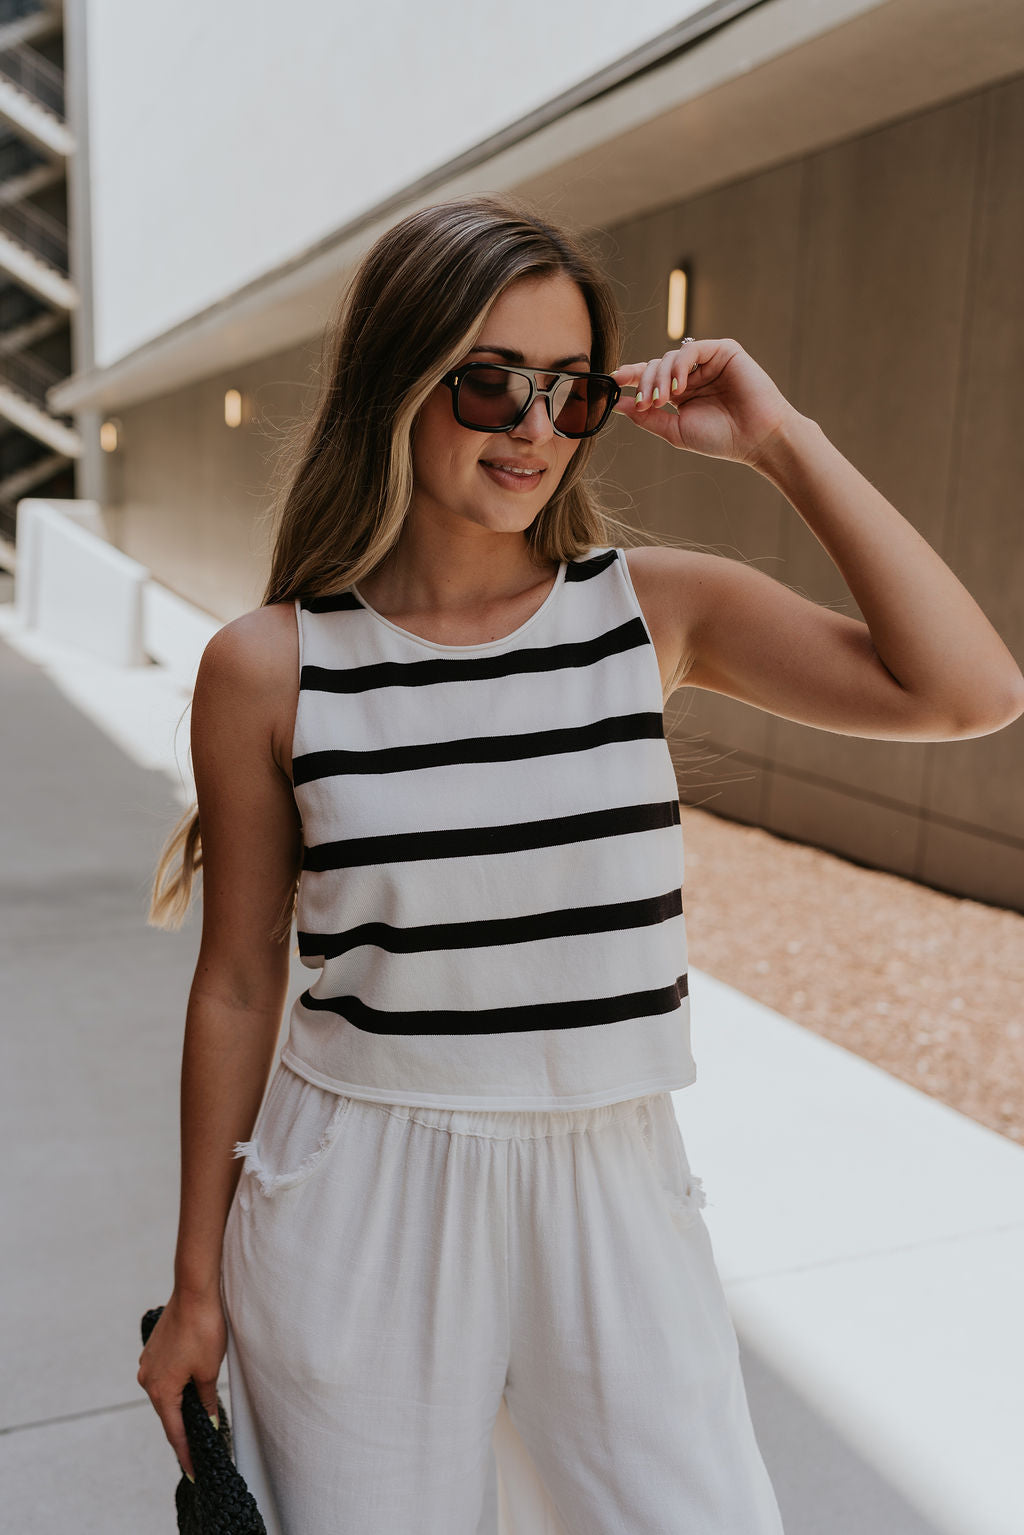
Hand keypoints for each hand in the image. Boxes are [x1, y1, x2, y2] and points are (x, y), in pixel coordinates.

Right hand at [137, 1288, 226, 1481]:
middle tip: (197, 1452)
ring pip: (166, 1394)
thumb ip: (205, 1401)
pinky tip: (188, 1390)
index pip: (175, 1433)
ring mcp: (148, 1363)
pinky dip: (176, 1387)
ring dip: (179, 1407)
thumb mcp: (208, 1371)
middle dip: (183, 1431)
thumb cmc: (203, 1330)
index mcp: (160, 1390)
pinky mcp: (154, 1350)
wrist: (194, 1291)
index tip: (193, 1472)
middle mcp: (148, 1379)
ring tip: (195, 1422)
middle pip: (168, 1414)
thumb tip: (208, 1422)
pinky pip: (164, 1377)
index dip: (185, 1454)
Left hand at [610, 338, 799, 466]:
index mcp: (681, 392)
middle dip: (644, 383)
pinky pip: (691, 349)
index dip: (631, 376)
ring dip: (660, 377)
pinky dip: (679, 366)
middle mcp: (693, 374)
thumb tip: (615, 404)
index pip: (651, 377)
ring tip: (661, 400)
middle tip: (643, 403)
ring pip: (669, 357)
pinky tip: (678, 386)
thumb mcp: (675, 430)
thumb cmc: (720, 438)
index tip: (612, 379)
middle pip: (656, 366)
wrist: (756, 438)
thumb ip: (646, 417)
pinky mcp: (724, 351)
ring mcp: (708, 361)